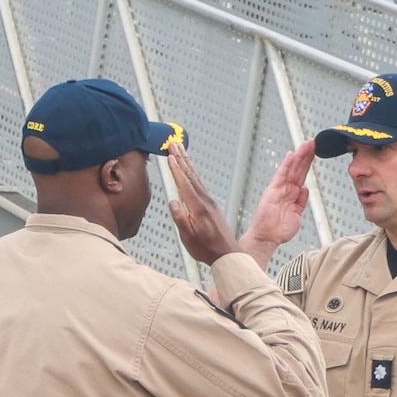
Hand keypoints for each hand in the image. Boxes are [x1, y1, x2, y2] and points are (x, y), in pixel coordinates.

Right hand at [168, 142, 239, 263]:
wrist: (227, 254)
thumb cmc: (207, 248)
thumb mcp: (189, 236)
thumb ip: (180, 218)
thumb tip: (173, 202)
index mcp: (198, 207)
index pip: (184, 182)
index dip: (176, 168)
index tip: (169, 155)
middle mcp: (205, 201)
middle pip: (190, 174)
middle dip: (181, 157)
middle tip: (174, 142)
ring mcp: (209, 202)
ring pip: (196, 177)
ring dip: (187, 162)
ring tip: (180, 149)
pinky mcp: (211, 205)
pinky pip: (200, 183)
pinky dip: (193, 173)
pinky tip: (190, 170)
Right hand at [240, 140, 314, 268]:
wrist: (267, 238)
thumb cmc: (279, 230)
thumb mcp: (297, 215)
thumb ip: (301, 202)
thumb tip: (306, 189)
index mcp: (293, 194)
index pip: (302, 175)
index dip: (309, 163)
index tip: (316, 151)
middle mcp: (286, 189)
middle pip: (298, 168)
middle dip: (306, 155)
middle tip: (314, 142)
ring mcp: (280, 188)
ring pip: (292, 168)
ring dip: (300, 155)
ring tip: (307, 144)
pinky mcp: (273, 190)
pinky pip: (281, 174)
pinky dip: (286, 164)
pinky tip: (292, 154)